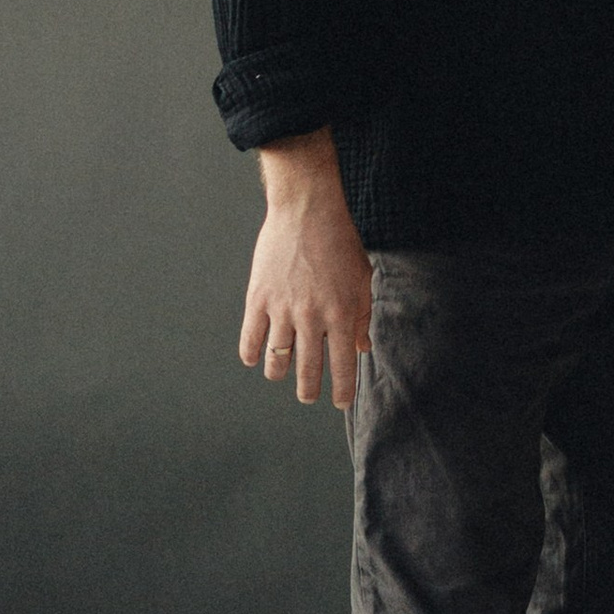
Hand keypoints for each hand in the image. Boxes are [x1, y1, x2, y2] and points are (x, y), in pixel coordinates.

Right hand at [239, 130, 372, 408]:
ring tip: (282, 374)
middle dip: (309, 390)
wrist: (307, 211)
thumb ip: (362, 315)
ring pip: (277, 360)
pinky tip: (256, 358)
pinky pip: (251, 339)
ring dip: (279, 373)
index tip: (339, 403)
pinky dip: (252, 354)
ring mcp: (282, 309)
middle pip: (308, 370)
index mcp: (341, 313)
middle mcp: (312, 317)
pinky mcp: (258, 299)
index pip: (342, 365)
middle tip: (309, 396)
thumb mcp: (362, 278)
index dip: (341, 390)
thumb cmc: (340, 242)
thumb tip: (362, 348)